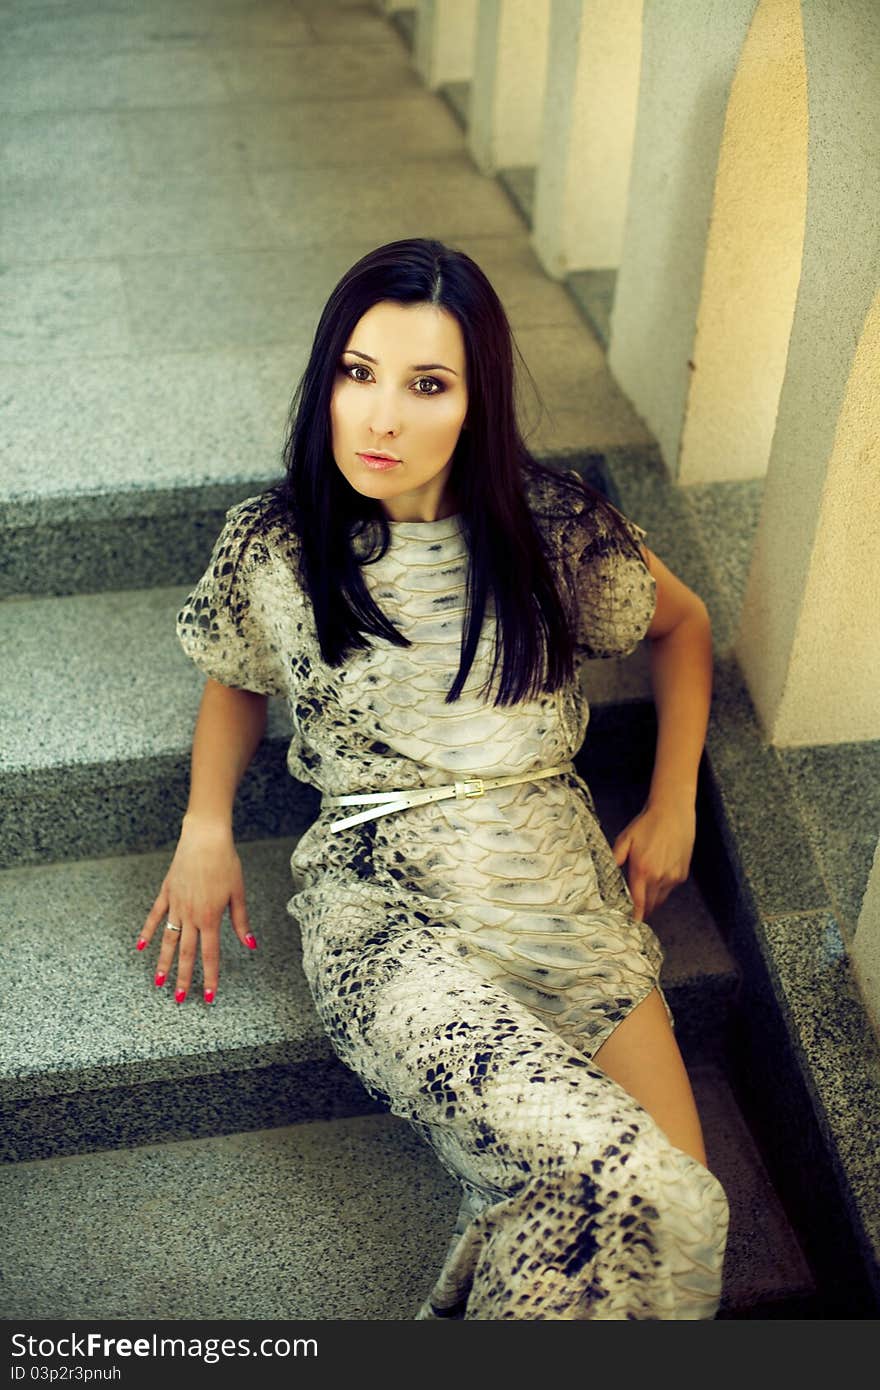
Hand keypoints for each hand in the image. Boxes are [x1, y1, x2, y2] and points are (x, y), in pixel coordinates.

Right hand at [135, 816, 256, 1002]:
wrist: (205, 838)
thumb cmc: (226, 863)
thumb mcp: (238, 893)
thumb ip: (240, 921)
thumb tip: (250, 945)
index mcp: (211, 918)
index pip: (210, 955)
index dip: (210, 977)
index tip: (208, 996)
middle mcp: (191, 916)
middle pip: (186, 953)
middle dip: (184, 978)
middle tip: (180, 999)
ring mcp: (176, 905)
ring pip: (168, 940)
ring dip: (163, 962)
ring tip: (158, 983)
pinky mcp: (166, 893)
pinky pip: (154, 916)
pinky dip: (147, 932)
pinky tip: (140, 947)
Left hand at [611, 797, 695, 921]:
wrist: (673, 812)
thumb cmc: (647, 824)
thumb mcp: (625, 839)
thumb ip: (614, 859)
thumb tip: (606, 875)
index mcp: (643, 870)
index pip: (638, 903)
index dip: (634, 916)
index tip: (630, 925)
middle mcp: (660, 877)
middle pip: (650, 905)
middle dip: (641, 910)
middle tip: (633, 911)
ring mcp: (673, 876)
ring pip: (660, 899)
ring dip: (651, 900)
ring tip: (643, 894)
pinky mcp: (682, 873)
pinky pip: (670, 889)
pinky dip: (662, 888)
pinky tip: (656, 877)